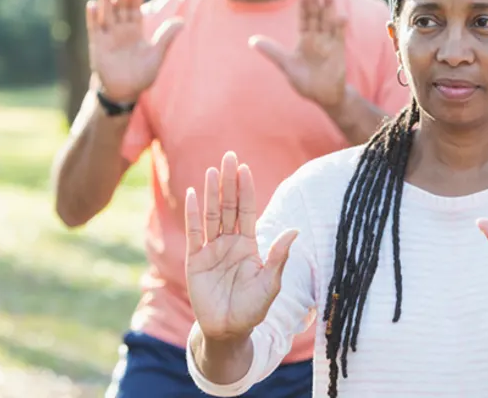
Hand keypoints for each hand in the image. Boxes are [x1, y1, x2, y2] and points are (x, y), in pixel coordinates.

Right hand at [87, 0, 182, 102]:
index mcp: (135, 30)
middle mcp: (121, 30)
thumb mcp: (157, 54)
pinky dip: (93, 17)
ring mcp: (108, 36)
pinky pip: (94, 28)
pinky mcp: (97, 45)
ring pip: (106, 13)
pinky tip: (92, 4)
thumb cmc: (142, 74)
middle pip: (120, 7)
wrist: (125, 91)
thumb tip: (182, 21)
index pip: (135, 8)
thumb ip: (166, 37)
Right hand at [185, 152, 298, 341]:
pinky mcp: (196, 261)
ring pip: (212, 215)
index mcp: (249, 245)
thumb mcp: (271, 282)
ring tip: (212, 169)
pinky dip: (192, 214)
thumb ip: (279, 256)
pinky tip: (192, 195)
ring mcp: (212, 250)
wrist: (229, 331)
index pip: (247, 210)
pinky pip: (194, 233)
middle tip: (229, 156)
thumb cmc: (253, 308)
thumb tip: (295, 230)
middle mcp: (230, 242)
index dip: (246, 190)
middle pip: (229, 206)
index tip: (245, 168)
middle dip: (229, 182)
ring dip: (211, 192)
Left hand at [249, 0, 346, 109]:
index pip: (304, 19)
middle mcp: (318, 38)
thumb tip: (252, 41)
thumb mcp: (286, 66)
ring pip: (329, 22)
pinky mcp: (339, 51)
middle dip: (316, 4)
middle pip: (317, 17)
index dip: (304, 6)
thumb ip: (273, 52)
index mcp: (305, 39)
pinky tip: (341, 17)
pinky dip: (341, 27)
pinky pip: (340, 36)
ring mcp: (329, 43)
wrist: (324, 96)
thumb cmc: (305, 82)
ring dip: (329, 10)